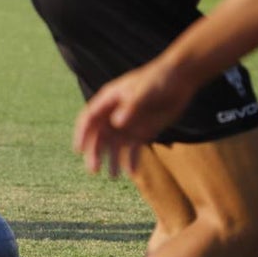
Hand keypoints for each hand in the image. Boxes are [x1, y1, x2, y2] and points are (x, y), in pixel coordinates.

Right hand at [73, 62, 193, 177]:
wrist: (180, 80)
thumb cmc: (157, 80)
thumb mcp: (143, 92)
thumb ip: (130, 108)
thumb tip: (115, 124)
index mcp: (108, 101)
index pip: (89, 119)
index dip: (81, 134)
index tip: (78, 150)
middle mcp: (115, 114)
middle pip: (99, 136)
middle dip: (95, 153)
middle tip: (94, 169)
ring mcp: (129, 124)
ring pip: (114, 146)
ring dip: (112, 160)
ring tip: (113, 176)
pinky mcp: (143, 131)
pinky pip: (134, 149)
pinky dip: (131, 160)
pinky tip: (132, 172)